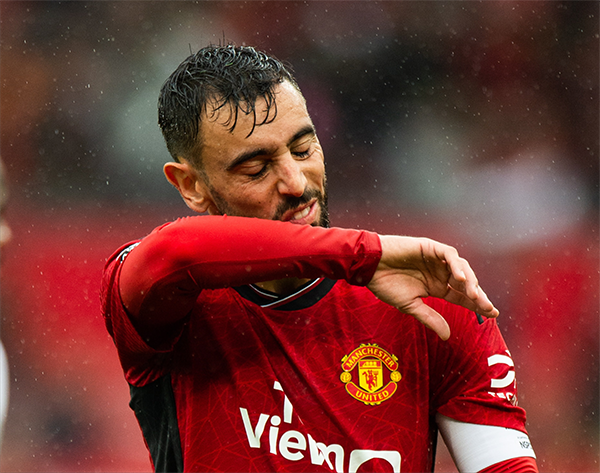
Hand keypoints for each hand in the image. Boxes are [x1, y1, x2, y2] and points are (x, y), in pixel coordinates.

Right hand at [367, 235, 498, 339]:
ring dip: (469, 280)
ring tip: (473, 294)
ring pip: (462, 267)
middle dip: (478, 295)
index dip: (477, 304)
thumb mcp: (410, 306)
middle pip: (466, 283)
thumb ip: (430, 318)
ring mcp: (436, 259)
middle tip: (487, 307)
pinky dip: (457, 265)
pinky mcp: (430, 247)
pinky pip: (449, 255)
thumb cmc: (385, 285)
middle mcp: (440, 272)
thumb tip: (448, 336)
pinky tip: (459, 278)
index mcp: (436, 286)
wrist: (369, 267)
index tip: (493, 314)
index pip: (462, 296)